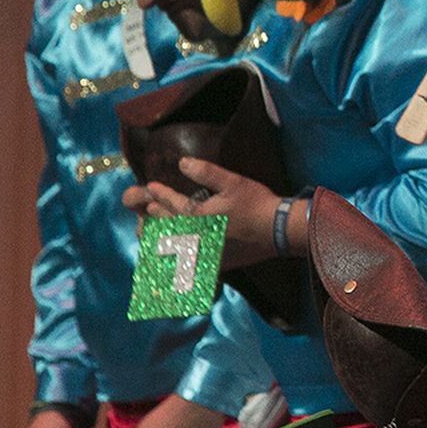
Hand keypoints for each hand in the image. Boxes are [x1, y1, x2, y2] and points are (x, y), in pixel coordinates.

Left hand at [132, 158, 286, 268]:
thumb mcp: (233, 182)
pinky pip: (190, 265)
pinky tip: (177, 258)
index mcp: (199, 215)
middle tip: (149, 210)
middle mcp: (197, 236)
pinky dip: (179, 260)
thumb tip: (182, 162)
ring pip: (175, 248)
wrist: (277, 231)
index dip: (161, 194)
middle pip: (169, 228)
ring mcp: (205, 252)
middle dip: (157, 217)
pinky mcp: (216, 263)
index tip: (152, 188)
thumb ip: (206, 172)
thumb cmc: (255, 203)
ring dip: (162, 239)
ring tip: (153, 233)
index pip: (173, 204)